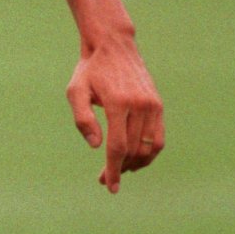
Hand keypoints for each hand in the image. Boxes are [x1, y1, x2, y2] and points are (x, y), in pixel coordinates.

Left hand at [65, 37, 164, 193]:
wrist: (114, 46)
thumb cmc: (90, 71)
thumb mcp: (75, 91)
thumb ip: (83, 119)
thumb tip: (96, 146)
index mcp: (118, 103)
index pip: (118, 146)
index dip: (113, 170)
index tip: (110, 187)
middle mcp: (140, 105)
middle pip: (133, 150)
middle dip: (120, 169)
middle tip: (104, 179)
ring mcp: (153, 105)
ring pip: (149, 148)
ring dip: (135, 165)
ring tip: (119, 170)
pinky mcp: (158, 105)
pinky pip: (159, 138)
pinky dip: (149, 153)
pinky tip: (135, 160)